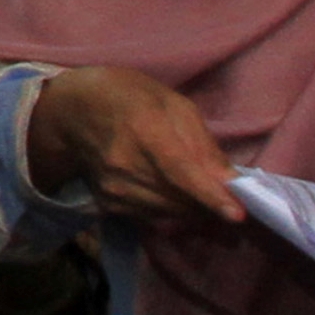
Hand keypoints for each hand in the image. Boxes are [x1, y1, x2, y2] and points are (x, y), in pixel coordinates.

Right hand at [25, 65, 244, 224]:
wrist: (76, 111)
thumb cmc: (134, 98)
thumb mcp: (176, 106)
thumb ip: (204, 145)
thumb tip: (232, 183)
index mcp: (144, 128)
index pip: (179, 170)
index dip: (209, 194)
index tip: (237, 214)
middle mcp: (124, 163)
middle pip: (179, 198)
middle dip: (211, 203)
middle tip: (231, 197)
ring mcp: (113, 187)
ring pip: (169, 213)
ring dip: (193, 208)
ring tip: (201, 191)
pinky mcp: (108, 204)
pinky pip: (153, 217)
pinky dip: (171, 209)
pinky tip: (172, 191)